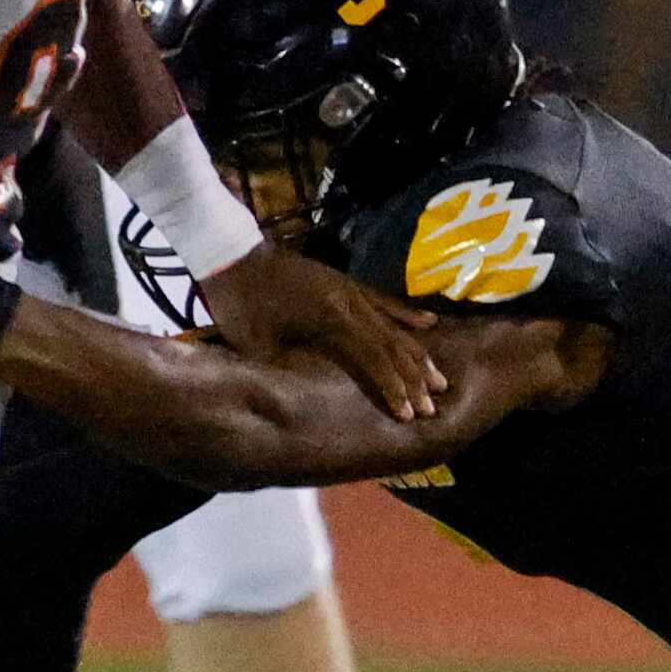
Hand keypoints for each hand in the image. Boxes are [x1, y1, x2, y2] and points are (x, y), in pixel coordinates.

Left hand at [197, 243, 443, 422]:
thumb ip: (294, 368)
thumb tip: (317, 395)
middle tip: (433, 407)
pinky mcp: (343, 281)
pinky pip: (383, 300)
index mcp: (331, 319)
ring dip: (417, 353)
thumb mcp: (261, 347)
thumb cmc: (240, 306)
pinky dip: (407, 314)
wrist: (230, 256)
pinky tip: (429, 323)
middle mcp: (349, 302)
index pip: (374, 359)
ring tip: (439, 379)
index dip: (393, 388)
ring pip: (393, 324)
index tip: (408, 415)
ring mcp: (349, 289)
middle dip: (414, 378)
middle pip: (391, 344)